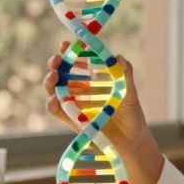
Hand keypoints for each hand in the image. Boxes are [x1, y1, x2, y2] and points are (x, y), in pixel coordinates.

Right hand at [42, 40, 155, 156]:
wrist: (133, 140)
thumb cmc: (132, 115)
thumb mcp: (129, 91)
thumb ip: (125, 74)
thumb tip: (119, 56)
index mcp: (92, 81)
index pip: (76, 62)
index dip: (69, 52)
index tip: (66, 43)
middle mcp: (80, 91)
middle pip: (61, 74)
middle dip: (55, 64)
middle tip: (57, 59)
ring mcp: (74, 105)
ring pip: (54, 90)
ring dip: (50, 81)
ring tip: (53, 75)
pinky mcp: (72, 121)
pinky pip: (57, 111)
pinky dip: (52, 104)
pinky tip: (53, 98)